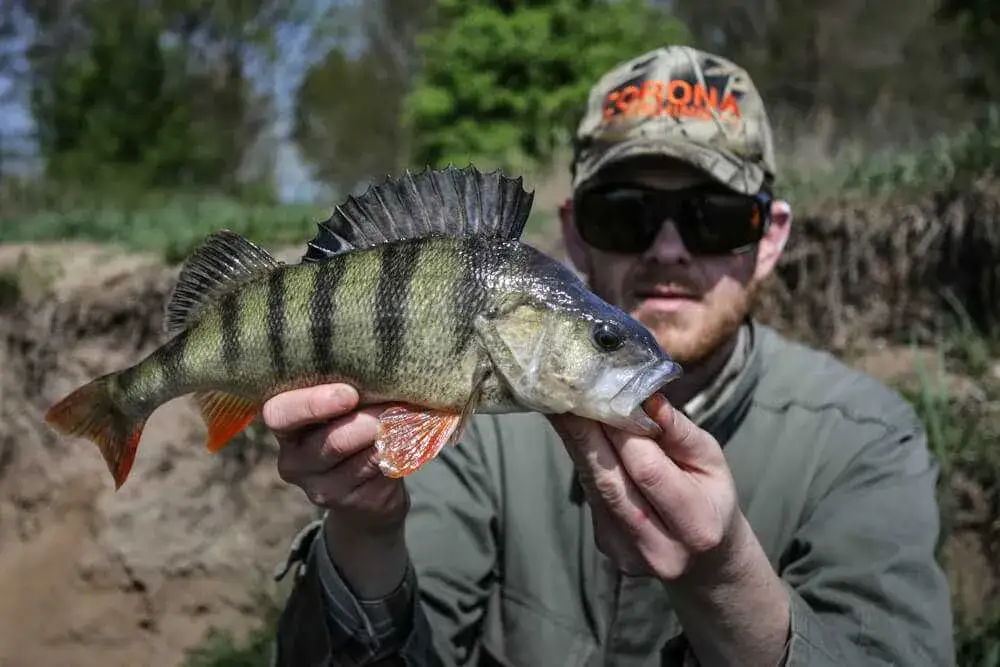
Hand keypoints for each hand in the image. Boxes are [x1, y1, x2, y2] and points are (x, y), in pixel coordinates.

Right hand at [263, 383, 408, 535]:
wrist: (366, 492)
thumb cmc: (352, 430)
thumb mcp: (340, 411)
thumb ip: (346, 394)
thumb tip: (381, 372)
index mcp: (285, 429)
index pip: (280, 414)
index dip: (313, 403)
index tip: (349, 394)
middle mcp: (294, 462)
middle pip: (333, 441)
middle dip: (370, 421)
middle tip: (396, 406)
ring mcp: (322, 488)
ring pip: (363, 459)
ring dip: (392, 436)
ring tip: (410, 418)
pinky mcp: (353, 504)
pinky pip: (381, 473)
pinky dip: (401, 454)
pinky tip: (409, 441)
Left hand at [547, 393, 741, 582]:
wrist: (707, 559)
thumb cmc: (712, 497)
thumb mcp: (712, 461)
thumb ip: (680, 432)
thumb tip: (648, 397)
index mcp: (696, 525)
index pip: (647, 470)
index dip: (620, 430)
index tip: (601, 393)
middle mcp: (659, 548)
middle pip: (609, 481)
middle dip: (585, 433)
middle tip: (566, 393)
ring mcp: (627, 552)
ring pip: (594, 486)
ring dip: (575, 442)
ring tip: (564, 405)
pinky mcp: (606, 545)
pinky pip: (591, 494)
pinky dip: (583, 459)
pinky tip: (576, 433)